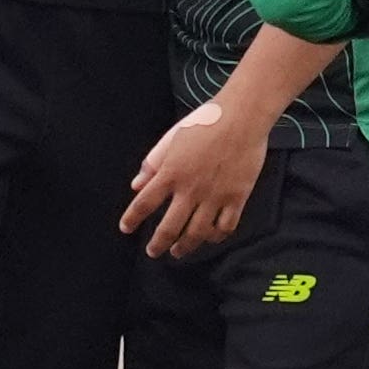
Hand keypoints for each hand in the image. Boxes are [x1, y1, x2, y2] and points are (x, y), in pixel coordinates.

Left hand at [119, 101, 268, 258]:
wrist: (243, 116)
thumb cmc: (206, 121)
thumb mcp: (173, 136)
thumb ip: (154, 161)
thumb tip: (136, 185)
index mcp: (172, 171)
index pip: (144, 203)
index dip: (132, 219)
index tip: (126, 229)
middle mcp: (191, 189)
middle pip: (169, 227)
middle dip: (158, 244)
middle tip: (153, 252)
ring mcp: (215, 196)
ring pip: (197, 233)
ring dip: (185, 246)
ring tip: (178, 252)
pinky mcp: (237, 198)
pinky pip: (225, 227)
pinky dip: (216, 237)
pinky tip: (209, 238)